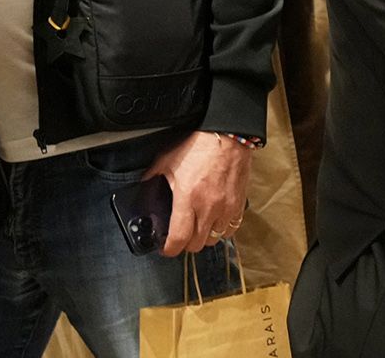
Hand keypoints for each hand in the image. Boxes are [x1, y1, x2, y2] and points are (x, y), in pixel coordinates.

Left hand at [149, 131, 252, 256]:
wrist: (228, 134)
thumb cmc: (199, 145)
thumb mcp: (167, 160)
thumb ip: (153, 177)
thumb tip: (144, 185)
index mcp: (187, 198)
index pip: (179, 238)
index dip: (169, 249)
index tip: (165, 248)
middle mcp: (208, 207)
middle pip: (197, 244)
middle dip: (185, 244)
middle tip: (180, 236)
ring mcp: (226, 207)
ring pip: (214, 239)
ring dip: (204, 237)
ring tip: (198, 229)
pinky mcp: (239, 203)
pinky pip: (231, 228)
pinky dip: (222, 230)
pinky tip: (216, 222)